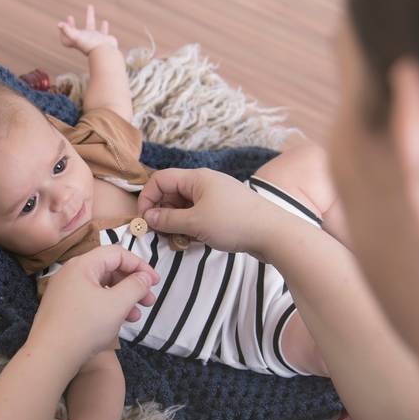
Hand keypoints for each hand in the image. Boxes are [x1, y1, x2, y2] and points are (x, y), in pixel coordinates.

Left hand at [25, 245, 158, 364]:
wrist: (50, 357)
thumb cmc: (85, 326)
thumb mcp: (117, 304)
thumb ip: (135, 286)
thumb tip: (144, 277)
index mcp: (82, 265)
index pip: (117, 254)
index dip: (140, 265)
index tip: (155, 282)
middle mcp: (72, 273)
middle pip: (109, 270)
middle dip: (133, 285)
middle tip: (149, 301)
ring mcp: (65, 292)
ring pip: (102, 288)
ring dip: (123, 299)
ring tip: (137, 316)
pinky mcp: (63, 309)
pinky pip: (91, 300)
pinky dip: (108, 307)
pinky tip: (119, 322)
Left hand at [58, 4, 118, 54]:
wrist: (105, 52)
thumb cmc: (90, 44)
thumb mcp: (76, 37)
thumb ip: (67, 30)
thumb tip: (59, 24)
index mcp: (78, 41)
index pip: (66, 39)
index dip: (62, 33)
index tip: (62, 25)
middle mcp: (85, 41)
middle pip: (76, 33)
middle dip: (72, 25)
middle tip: (69, 16)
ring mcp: (95, 40)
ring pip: (91, 28)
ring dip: (90, 17)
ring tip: (90, 6)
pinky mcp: (104, 40)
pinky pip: (103, 33)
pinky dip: (103, 28)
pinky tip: (104, 22)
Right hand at [137, 168, 270, 257]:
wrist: (274, 233)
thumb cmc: (234, 223)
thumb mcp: (195, 223)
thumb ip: (167, 219)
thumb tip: (148, 217)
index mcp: (197, 178)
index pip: (161, 179)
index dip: (148, 198)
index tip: (144, 220)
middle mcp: (206, 182)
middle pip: (172, 193)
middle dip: (162, 212)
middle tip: (160, 234)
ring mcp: (216, 196)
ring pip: (185, 206)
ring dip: (177, 222)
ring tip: (179, 240)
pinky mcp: (225, 210)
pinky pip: (199, 214)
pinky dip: (192, 226)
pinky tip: (194, 241)